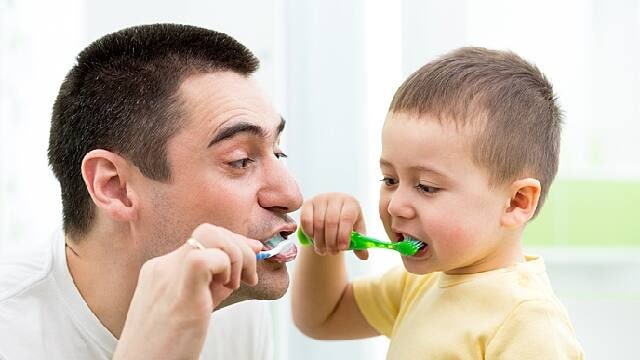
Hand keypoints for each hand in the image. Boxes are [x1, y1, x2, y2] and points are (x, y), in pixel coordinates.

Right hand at [113, 223, 262, 359]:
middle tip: (247, 278)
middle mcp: (162, 267)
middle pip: (210, 230)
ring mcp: (168, 275)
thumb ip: (209, 285)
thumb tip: (241, 266)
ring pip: (212, 234)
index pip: (203, 239)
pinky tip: (227, 290)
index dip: (233, 244)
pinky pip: (208, 257)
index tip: (252, 256)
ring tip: (235, 286)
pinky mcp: (181, 291)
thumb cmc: (166, 347)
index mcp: (161, 270)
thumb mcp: (188, 308)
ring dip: (236, 256)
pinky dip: (227, 267)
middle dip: (239, 247)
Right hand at [299, 192, 367, 259]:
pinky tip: (314, 240)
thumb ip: (360, 244)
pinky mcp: (307, 204)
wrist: (331, 214)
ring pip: (318, 223)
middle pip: (331, 221)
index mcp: (351, 203)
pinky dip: (310, 234)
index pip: (347, 217)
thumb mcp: (355, 232)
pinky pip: (306, 221)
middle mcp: (336, 198)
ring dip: (320, 241)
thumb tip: (364, 256)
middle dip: (331, 241)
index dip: (344, 234)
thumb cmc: (346, 224)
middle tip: (333, 252)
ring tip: (324, 250)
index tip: (343, 248)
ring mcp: (320, 200)